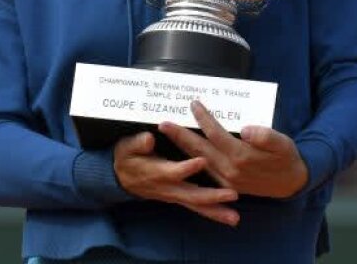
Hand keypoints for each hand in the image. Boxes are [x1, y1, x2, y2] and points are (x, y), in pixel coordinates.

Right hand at [112, 131, 240, 226]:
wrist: (121, 178)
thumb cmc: (127, 157)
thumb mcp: (127, 147)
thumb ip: (138, 144)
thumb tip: (148, 138)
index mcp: (156, 173)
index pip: (173, 172)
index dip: (186, 167)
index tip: (202, 160)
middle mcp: (167, 188)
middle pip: (191, 195)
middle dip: (212, 196)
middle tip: (232, 194)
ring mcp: (174, 195)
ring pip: (197, 205)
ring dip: (216, 211)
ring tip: (235, 217)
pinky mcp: (180, 198)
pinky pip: (198, 207)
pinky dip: (214, 213)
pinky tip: (231, 217)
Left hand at [158, 101, 308, 199]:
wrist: (290, 183)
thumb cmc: (285, 157)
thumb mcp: (283, 143)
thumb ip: (265, 136)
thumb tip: (246, 129)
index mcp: (242, 157)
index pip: (216, 134)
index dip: (204, 119)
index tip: (194, 104)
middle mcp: (230, 170)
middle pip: (199, 150)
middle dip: (180, 135)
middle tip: (163, 122)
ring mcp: (226, 180)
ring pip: (198, 161)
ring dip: (181, 147)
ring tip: (167, 133)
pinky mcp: (225, 185)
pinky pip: (203, 171)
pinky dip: (190, 159)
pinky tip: (181, 151)